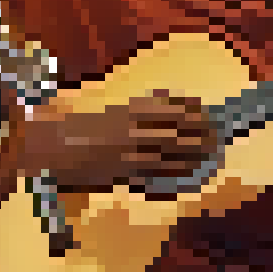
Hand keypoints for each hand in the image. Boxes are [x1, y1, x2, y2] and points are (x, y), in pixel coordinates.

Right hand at [15, 91, 216, 193]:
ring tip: (210, 153)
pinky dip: (176, 171)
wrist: (55, 147)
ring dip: (193, 152)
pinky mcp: (125, 171)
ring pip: (170, 151)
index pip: (170, 107)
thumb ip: (142, 106)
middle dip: (199, 133)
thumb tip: (168, 99)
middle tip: (217, 136)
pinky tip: (190, 171)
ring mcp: (129, 150)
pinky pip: (157, 172)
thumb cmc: (85, 128)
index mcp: (130, 109)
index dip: (192, 110)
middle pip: (176, 129)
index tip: (206, 112)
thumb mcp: (115, 111)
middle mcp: (133, 128)